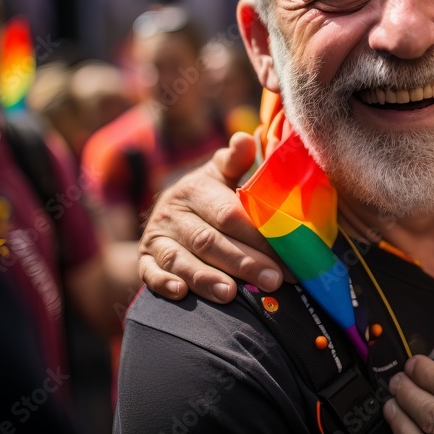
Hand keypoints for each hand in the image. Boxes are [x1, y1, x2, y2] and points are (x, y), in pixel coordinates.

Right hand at [138, 132, 291, 303]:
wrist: (170, 212)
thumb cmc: (209, 196)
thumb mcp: (220, 175)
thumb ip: (236, 161)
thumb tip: (247, 137)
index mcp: (195, 190)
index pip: (229, 214)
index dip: (259, 235)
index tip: (288, 253)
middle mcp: (172, 213)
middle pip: (209, 240)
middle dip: (243, 262)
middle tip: (273, 280)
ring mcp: (156, 238)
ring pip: (180, 260)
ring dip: (205, 278)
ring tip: (231, 295)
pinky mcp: (144, 260)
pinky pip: (149, 273)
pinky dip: (163, 283)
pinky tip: (181, 293)